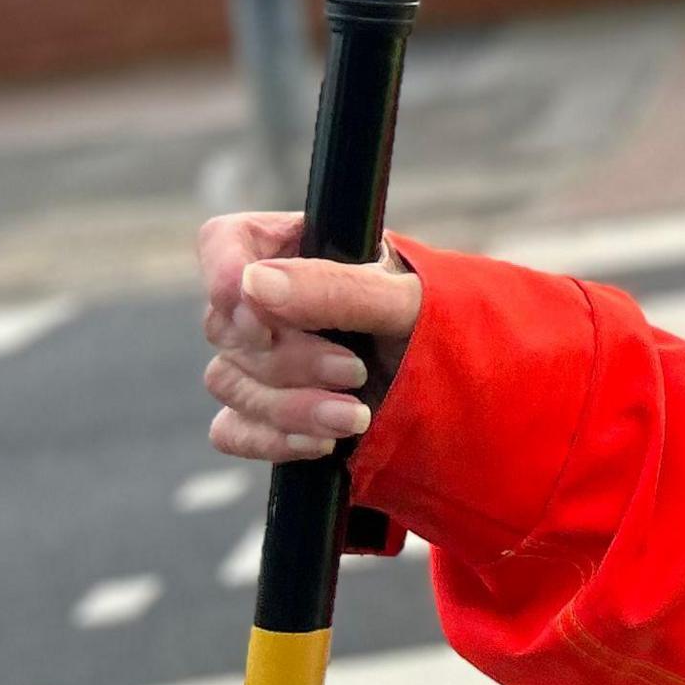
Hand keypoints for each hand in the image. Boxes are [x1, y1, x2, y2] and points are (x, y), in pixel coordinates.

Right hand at [198, 211, 423, 462]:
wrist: (459, 391)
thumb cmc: (437, 322)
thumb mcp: (404, 298)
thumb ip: (336, 288)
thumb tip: (253, 284)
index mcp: (297, 248)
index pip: (225, 241)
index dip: (226, 279)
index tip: (263, 322)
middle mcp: (268, 300)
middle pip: (226, 325)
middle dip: (291, 359)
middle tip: (355, 369)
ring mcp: (258, 359)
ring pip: (227, 382)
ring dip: (291, 406)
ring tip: (356, 416)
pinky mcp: (260, 412)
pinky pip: (232, 430)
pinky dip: (275, 440)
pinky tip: (325, 442)